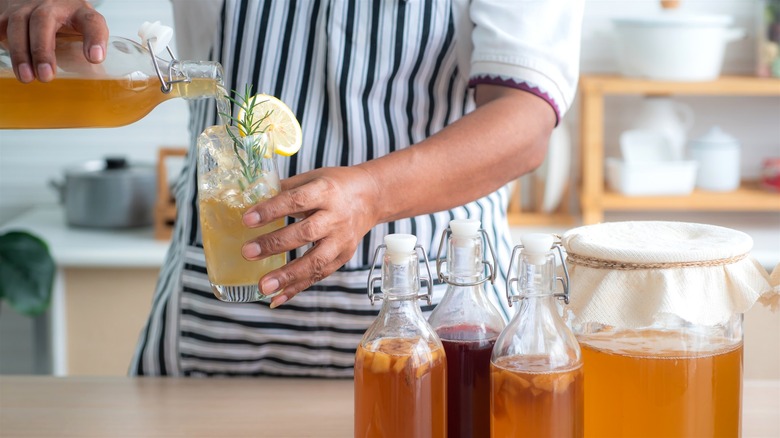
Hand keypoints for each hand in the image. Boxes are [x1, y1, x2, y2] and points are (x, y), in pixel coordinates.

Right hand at [0, 0, 106, 81]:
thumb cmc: (67, 18)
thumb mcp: (83, 27)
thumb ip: (89, 45)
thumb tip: (93, 72)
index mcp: (79, 11)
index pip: (91, 21)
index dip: (94, 39)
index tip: (95, 58)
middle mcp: (52, 4)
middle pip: (43, 20)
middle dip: (42, 50)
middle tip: (46, 76)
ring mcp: (28, 6)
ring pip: (19, 23)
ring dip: (21, 53)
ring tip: (26, 77)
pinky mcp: (8, 12)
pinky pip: (0, 25)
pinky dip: (2, 41)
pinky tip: (7, 62)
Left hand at [241, 166, 380, 307]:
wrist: (371, 197)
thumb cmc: (335, 186)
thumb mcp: (311, 178)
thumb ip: (283, 190)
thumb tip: (248, 200)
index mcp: (326, 192)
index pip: (297, 201)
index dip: (272, 211)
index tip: (247, 219)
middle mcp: (336, 217)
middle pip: (306, 233)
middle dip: (275, 244)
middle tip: (248, 253)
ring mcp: (342, 240)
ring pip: (316, 261)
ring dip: (288, 275)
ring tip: (263, 286)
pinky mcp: (343, 257)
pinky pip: (319, 275)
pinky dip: (298, 288)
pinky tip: (277, 297)